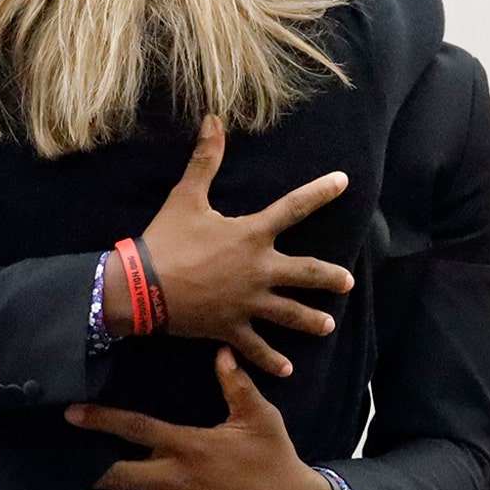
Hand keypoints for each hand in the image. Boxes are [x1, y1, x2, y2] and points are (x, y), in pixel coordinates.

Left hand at [65, 347, 334, 489]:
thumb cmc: (273, 458)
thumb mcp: (260, 417)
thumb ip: (237, 384)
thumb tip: (222, 351)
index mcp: (190, 446)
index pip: (136, 430)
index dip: (101, 421)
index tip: (71, 413)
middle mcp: (175, 479)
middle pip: (115, 476)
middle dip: (79, 471)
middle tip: (47, 464)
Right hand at [105, 114, 354, 375]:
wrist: (141, 288)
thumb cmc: (165, 240)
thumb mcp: (186, 196)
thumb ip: (205, 159)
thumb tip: (213, 120)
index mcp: (252, 235)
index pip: (294, 208)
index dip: (321, 192)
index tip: (344, 182)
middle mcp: (259, 270)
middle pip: (306, 273)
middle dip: (329, 278)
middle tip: (347, 282)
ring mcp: (248, 302)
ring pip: (289, 314)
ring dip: (310, 321)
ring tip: (327, 326)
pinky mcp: (232, 327)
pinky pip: (256, 347)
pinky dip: (270, 360)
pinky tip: (286, 370)